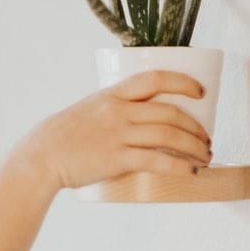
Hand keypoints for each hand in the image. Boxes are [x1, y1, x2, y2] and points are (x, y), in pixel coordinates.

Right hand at [10, 71, 212, 190]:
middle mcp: (118, 111)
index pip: (155, 78)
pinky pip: (156, 160)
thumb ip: (119, 108)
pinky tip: (191, 171)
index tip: (201, 92)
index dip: (183, 83)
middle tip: (207, 140)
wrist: (42, 156)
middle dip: (196, 127)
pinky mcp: (116, 159)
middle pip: (170, 112)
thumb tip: (148, 114)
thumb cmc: (69, 134)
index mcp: (114, 93)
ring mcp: (118, 135)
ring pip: (168, 136)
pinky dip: (179, 166)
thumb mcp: (93, 108)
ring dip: (194, 147)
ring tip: (205, 156)